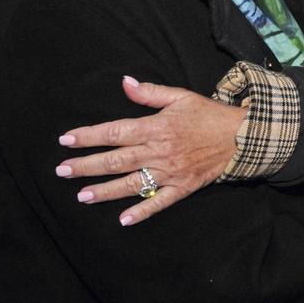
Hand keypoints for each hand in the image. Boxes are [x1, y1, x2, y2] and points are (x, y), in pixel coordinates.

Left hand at [57, 76, 245, 225]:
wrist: (242, 137)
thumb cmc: (208, 115)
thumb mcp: (180, 96)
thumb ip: (149, 92)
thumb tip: (124, 82)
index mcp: (157, 127)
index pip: (115, 132)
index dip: (88, 136)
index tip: (66, 140)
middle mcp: (160, 151)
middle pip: (116, 161)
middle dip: (86, 166)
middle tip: (62, 171)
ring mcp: (171, 172)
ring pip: (131, 183)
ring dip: (104, 191)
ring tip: (82, 196)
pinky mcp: (183, 187)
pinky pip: (159, 202)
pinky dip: (141, 212)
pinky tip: (122, 220)